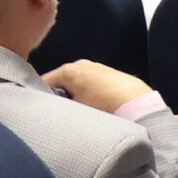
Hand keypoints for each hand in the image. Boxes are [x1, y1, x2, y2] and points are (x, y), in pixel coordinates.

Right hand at [42, 60, 156, 113]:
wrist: (135, 103)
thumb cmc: (105, 106)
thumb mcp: (76, 110)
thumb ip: (61, 108)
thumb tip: (55, 111)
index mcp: (68, 71)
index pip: (44, 81)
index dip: (42, 96)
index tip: (42, 109)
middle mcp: (80, 64)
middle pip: (61, 80)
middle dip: (60, 96)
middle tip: (63, 113)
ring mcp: (95, 67)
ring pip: (76, 81)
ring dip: (76, 94)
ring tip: (82, 111)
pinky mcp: (107, 72)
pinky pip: (90, 82)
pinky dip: (89, 92)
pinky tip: (96, 106)